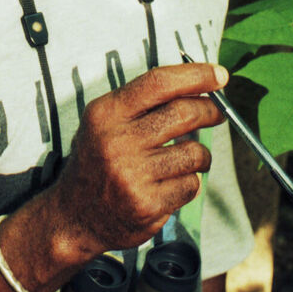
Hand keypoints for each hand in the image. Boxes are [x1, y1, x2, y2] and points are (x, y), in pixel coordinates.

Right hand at [44, 61, 226, 260]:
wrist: (73, 216)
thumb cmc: (96, 163)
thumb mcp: (104, 123)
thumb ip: (141, 104)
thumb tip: (195, 88)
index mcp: (106, 113)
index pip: (159, 83)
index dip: (195, 76)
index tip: (219, 75)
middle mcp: (117, 141)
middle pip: (183, 113)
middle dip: (210, 110)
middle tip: (217, 113)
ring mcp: (132, 175)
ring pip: (193, 153)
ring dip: (200, 156)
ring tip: (188, 159)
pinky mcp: (147, 204)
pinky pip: (190, 185)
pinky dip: (188, 183)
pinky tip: (171, 185)